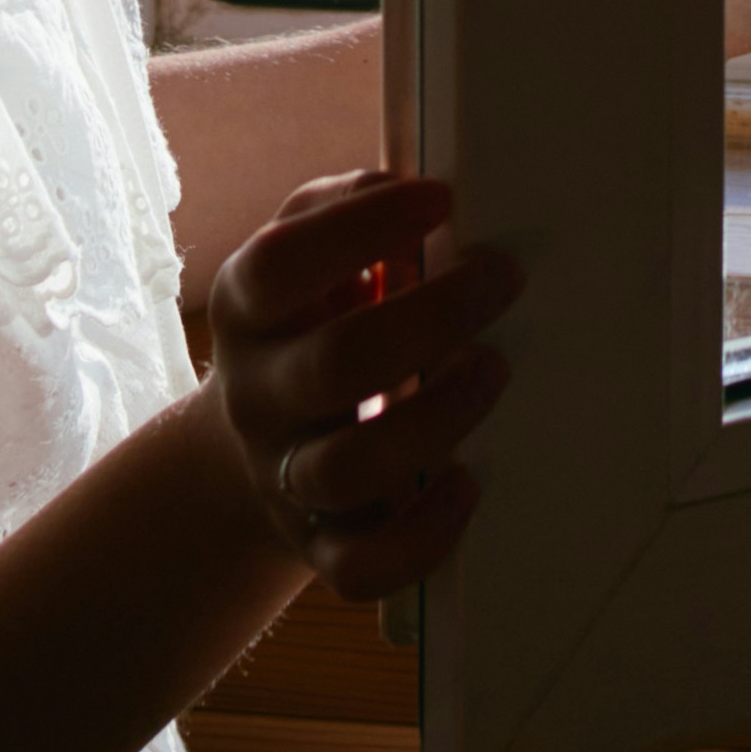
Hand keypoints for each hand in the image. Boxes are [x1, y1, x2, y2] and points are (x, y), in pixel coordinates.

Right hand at [202, 168, 520, 604]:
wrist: (248, 448)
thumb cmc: (307, 323)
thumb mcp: (302, 256)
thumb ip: (342, 208)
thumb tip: (403, 185)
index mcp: (247, 309)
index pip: (284, 264)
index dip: (363, 227)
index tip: (442, 197)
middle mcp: (258, 394)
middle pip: (336, 365)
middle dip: (434, 318)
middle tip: (503, 279)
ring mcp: (286, 476)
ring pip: (350, 470)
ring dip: (439, 419)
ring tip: (493, 370)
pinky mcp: (321, 546)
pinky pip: (363, 566)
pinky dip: (423, 535)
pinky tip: (467, 483)